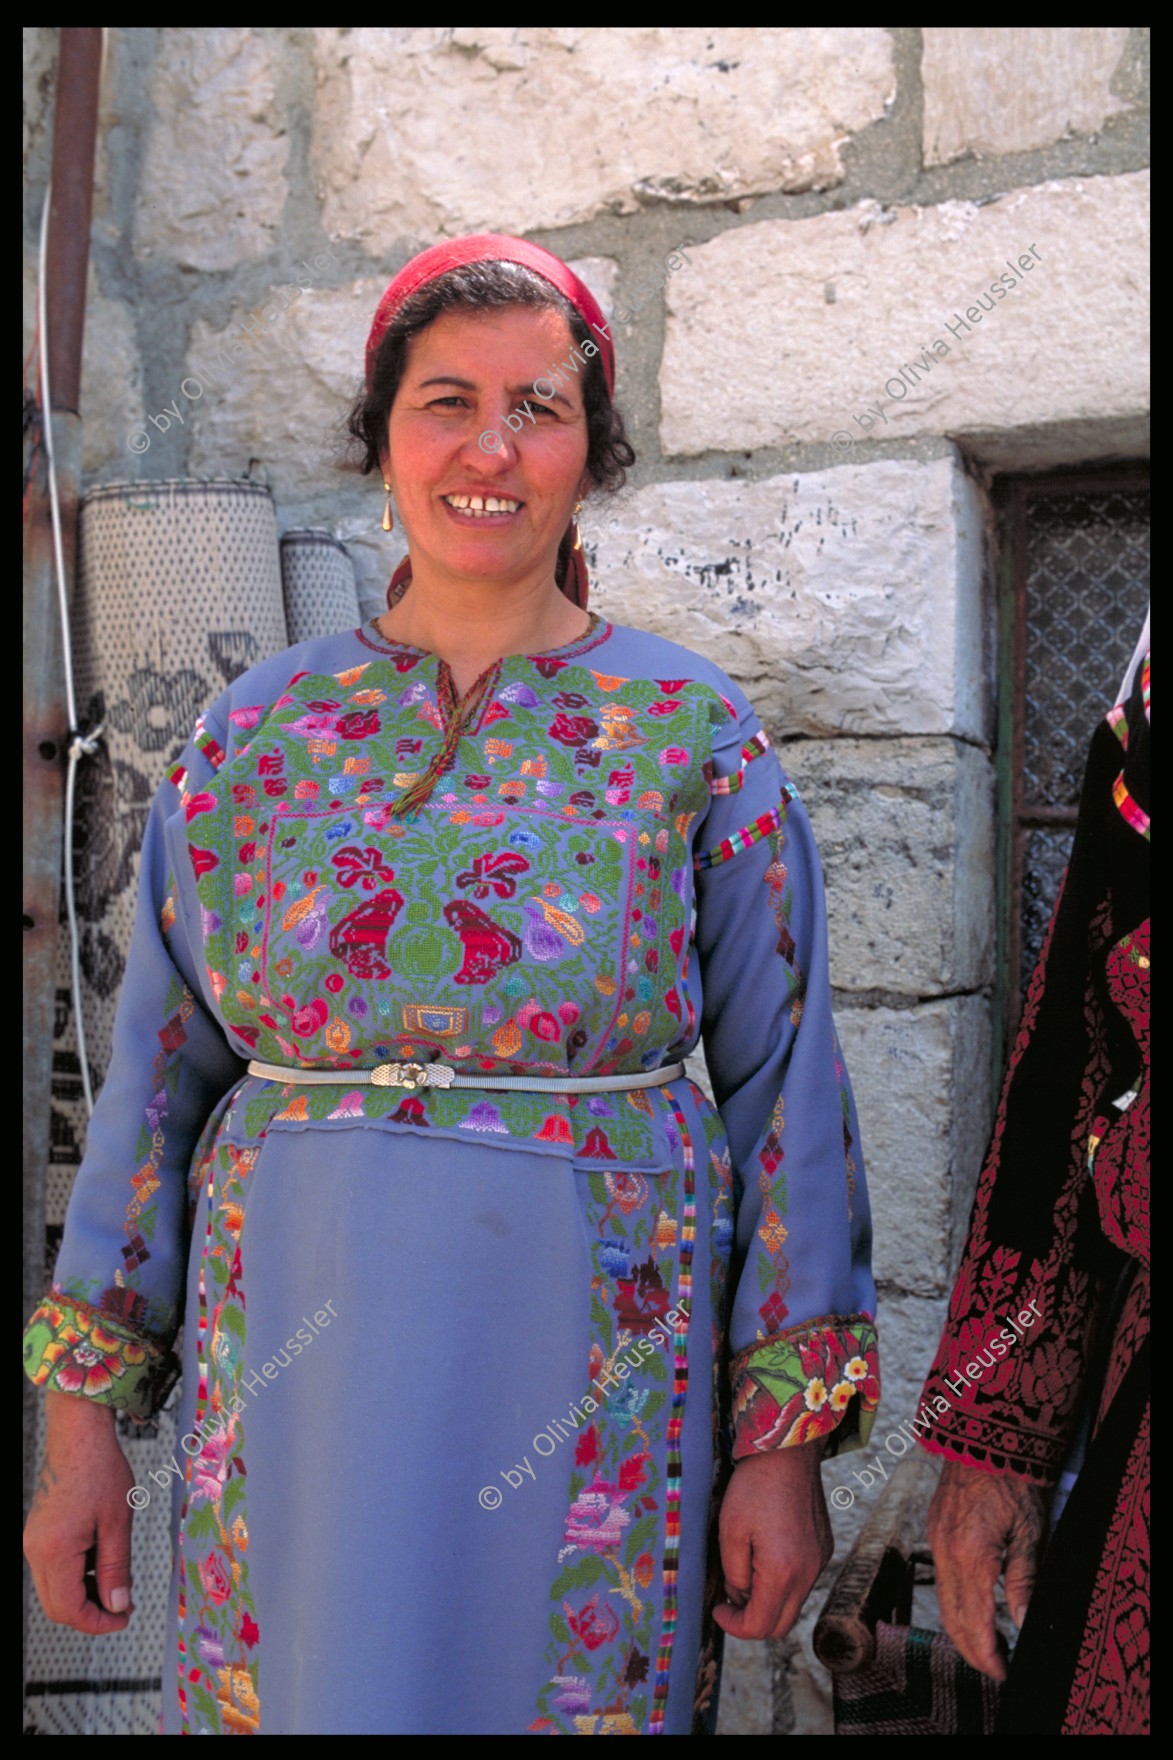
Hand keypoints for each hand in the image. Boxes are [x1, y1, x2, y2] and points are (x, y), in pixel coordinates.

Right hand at [24, 1391, 136, 1633]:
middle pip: (57, 1605)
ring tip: (118, 1581)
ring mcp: (34, 1543)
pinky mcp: (38, 1535)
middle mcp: (35, 1551)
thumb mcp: (117, 1522)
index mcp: (54, 1550)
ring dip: (85, 1594)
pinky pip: (54, 1570)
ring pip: (55, 1589)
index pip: (68, 1609)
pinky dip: (78, 1575)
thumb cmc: (101, 1470)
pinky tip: (102, 1561)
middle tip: (123, 1606)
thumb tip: (117, 1606)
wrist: (79, 1435)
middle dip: (90, 1612)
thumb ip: (116, 1568)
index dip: (97, 1622)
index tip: (124, 1618)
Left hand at [714, 1443, 833, 1640]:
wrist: (788, 1453)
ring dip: (768, 1601)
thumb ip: (734, 1575)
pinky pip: (803, 1581)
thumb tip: (740, 1596)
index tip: (717, 1609)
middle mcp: (808, 1574)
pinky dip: (783, 1583)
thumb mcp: (730, 1532)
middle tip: (729, 1599)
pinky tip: (765, 1555)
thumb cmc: (754, 1488)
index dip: (734, 1625)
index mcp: (783, 1574)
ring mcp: (820, 1561)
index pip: (760, 1626)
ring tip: (745, 1572)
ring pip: (794, 1604)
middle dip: (752, 1620)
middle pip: (781, 1625)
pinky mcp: (824, 1548)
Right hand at [926, 1459, 1048, 1679]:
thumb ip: (1023, 1581)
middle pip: (951, 1618)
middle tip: (996, 1669)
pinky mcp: (934, 1529)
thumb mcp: (1030, 1533)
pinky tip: (972, 1609)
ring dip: (960, 1629)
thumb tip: (1021, 1623)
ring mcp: (935, 1539)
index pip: (974, 1621)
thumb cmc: (1014, 1481)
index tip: (1004, 1673)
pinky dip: (953, 1603)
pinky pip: (939, 1577)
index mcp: (971, 1554)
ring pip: (941, 1600)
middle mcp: (945, 1550)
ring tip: (987, 1647)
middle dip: (971, 1650)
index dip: (988, 1655)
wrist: (985, 1435)